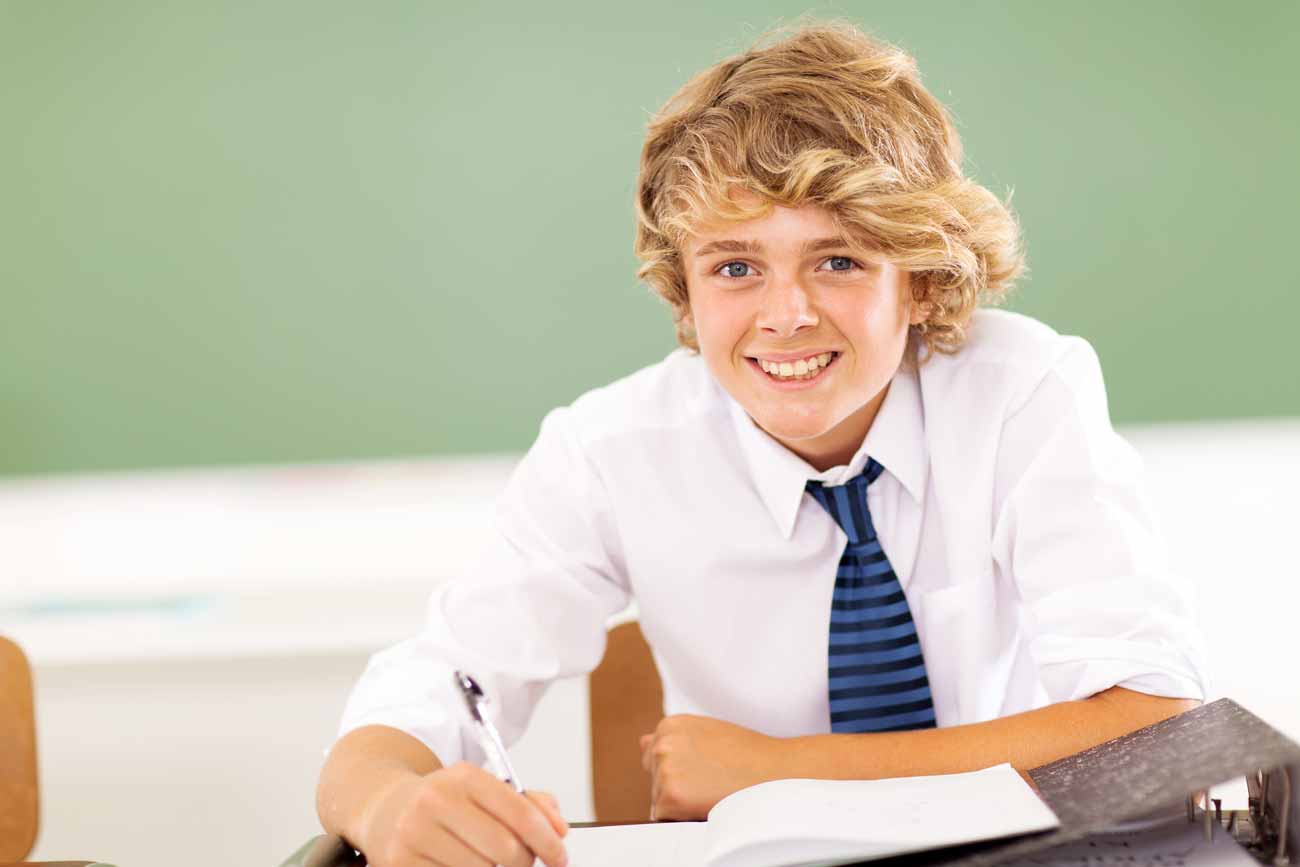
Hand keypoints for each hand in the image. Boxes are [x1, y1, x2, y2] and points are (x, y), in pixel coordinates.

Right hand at [358, 761, 567, 866]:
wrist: (383, 808)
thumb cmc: (444, 803)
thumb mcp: (483, 789)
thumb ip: (528, 803)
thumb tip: (559, 828)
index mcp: (463, 777)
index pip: (520, 813)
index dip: (548, 841)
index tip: (560, 857)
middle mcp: (436, 801)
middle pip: (506, 850)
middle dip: (524, 862)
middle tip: (524, 862)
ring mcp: (415, 835)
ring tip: (486, 861)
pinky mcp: (400, 864)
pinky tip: (463, 865)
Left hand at [639, 714, 787, 820]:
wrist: (774, 771)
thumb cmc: (747, 754)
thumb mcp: (706, 732)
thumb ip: (675, 739)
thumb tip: (643, 743)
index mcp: (669, 725)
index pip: (654, 756)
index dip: (681, 769)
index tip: (701, 770)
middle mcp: (661, 743)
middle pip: (654, 778)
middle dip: (677, 783)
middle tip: (711, 780)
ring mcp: (664, 769)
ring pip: (659, 798)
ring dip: (680, 801)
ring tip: (712, 789)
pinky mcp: (669, 796)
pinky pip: (662, 818)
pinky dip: (680, 818)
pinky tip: (705, 803)